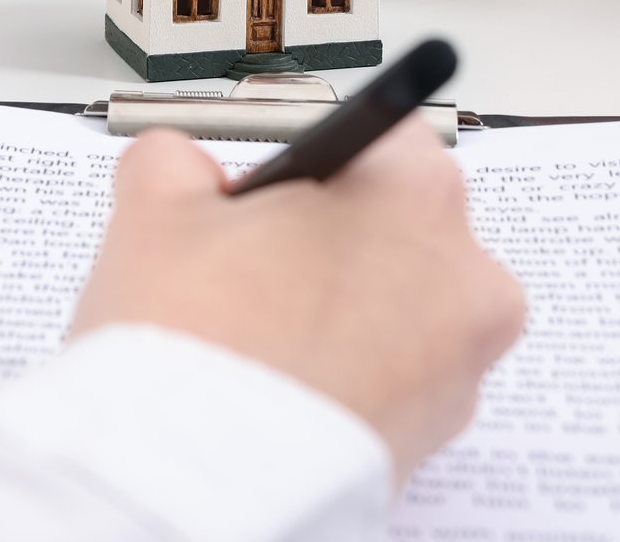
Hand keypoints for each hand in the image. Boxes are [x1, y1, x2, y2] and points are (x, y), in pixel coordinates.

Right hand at [71, 124, 524, 474]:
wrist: (194, 483)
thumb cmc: (194, 342)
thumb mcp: (155, 206)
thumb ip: (176, 157)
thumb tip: (181, 166)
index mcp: (414, 193)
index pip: (382, 136)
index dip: (310, 160)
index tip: (271, 189)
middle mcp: (464, 277)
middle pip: (398, 225)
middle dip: (332, 238)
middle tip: (251, 264)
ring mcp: (461, 367)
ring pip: (399, 307)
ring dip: (343, 309)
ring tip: (258, 333)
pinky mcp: (437, 437)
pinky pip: (395, 379)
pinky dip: (349, 373)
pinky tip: (281, 380)